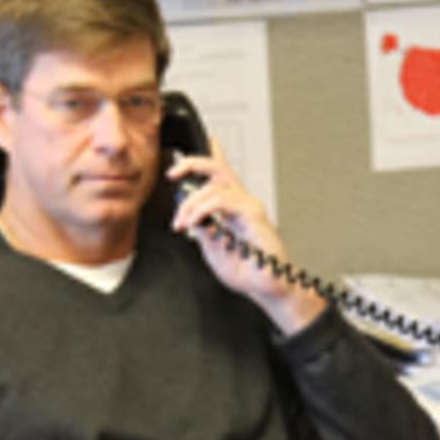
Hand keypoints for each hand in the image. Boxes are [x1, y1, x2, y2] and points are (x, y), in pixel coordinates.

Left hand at [167, 138, 325, 335]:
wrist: (267, 288)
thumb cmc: (247, 271)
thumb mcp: (212, 249)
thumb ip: (202, 230)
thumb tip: (190, 216)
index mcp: (233, 208)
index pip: (222, 175)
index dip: (211, 155)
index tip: (190, 151)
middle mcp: (242, 203)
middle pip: (218, 168)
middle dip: (192, 164)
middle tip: (172, 173)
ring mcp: (249, 206)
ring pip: (214, 186)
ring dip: (191, 203)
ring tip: (182, 222)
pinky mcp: (254, 214)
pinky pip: (222, 200)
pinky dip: (203, 209)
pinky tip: (195, 221)